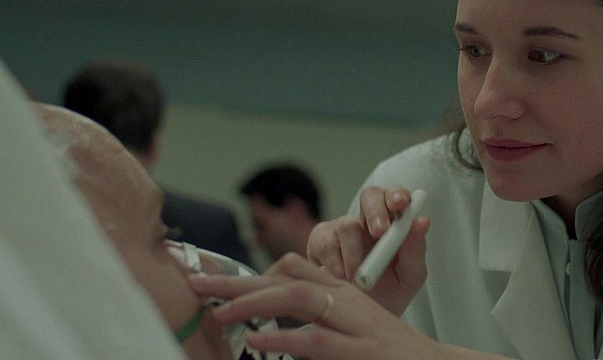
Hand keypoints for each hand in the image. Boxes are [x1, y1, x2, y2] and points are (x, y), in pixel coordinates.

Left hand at [189, 254, 444, 359]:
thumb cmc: (389, 349)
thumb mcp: (353, 323)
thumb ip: (318, 313)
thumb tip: (271, 319)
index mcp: (341, 292)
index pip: (290, 269)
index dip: (248, 274)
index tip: (213, 283)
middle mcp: (346, 299)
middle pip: (285, 277)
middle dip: (238, 281)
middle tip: (196, 285)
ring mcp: (354, 324)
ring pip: (298, 299)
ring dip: (255, 302)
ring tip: (219, 312)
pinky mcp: (360, 352)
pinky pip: (316, 341)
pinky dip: (285, 338)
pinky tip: (257, 340)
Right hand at [306, 186, 429, 314]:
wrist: (361, 319)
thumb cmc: (390, 293)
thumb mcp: (410, 277)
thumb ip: (416, 250)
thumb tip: (422, 220)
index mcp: (394, 223)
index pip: (396, 196)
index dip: (397, 195)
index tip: (400, 204)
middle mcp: (368, 220)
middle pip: (370, 195)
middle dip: (375, 210)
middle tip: (379, 232)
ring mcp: (341, 228)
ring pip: (346, 224)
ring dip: (355, 255)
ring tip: (360, 279)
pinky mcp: (319, 241)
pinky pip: (324, 242)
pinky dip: (335, 264)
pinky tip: (342, 279)